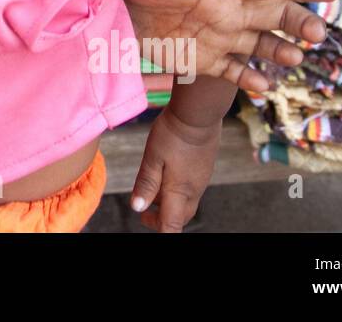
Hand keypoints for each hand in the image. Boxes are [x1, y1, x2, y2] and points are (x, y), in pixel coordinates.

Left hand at [124, 0, 335, 91]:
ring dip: (281, 51)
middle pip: (276, 15)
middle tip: (317, 34)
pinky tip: (263, 86)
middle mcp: (231, 11)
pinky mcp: (207, 60)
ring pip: (262, 44)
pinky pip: (235, 71)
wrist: (118, 12)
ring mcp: (222, 37)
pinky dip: (249, 79)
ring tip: (295, 58)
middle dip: (299, 22)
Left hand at [130, 106, 221, 231]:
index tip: (143, 219)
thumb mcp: (152, 157)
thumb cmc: (173, 134)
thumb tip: (137, 208)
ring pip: (186, 203)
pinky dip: (178, 191)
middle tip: (145, 211)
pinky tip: (168, 174)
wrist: (198, 113)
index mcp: (180, 191)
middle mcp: (194, 190)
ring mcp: (201, 180)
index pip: (171, 224)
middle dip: (162, 219)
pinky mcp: (204, 169)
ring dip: (170, 204)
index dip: (157, 228)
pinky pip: (192, 189)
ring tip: (153, 190)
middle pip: (180, 217)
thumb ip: (146, 183)